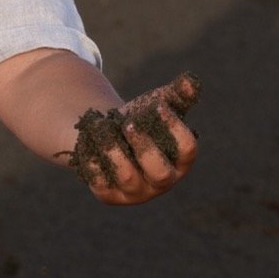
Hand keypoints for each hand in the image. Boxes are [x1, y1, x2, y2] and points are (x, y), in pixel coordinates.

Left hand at [66, 73, 198, 205]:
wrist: (106, 136)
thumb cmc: (140, 120)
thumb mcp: (157, 105)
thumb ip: (176, 94)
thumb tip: (190, 81)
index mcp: (180, 161)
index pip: (188, 150)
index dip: (175, 127)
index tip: (158, 105)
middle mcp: (161, 183)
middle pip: (160, 173)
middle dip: (145, 147)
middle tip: (130, 124)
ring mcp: (135, 192)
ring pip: (127, 178)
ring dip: (114, 151)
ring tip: (103, 127)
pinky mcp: (109, 196)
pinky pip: (100, 181)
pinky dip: (93, 159)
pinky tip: (88, 140)